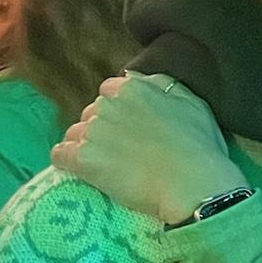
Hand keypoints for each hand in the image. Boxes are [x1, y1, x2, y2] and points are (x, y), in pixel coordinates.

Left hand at [51, 72, 247, 225]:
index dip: (120, 112)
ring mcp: (93, 131)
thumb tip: (139, 78)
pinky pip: (60, 155)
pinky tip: (84, 173)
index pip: (110, 92)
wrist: (194, 184)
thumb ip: (163, 86)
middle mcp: (107, 104)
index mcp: (132, 88)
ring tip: (108, 167)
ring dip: (87, 147)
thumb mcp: (193, 103)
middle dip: (103, 130)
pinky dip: (68, 163)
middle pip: (91, 114)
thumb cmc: (201, 147)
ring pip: (75, 134)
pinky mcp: (83, 158)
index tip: (131, 131)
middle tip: (123, 153)